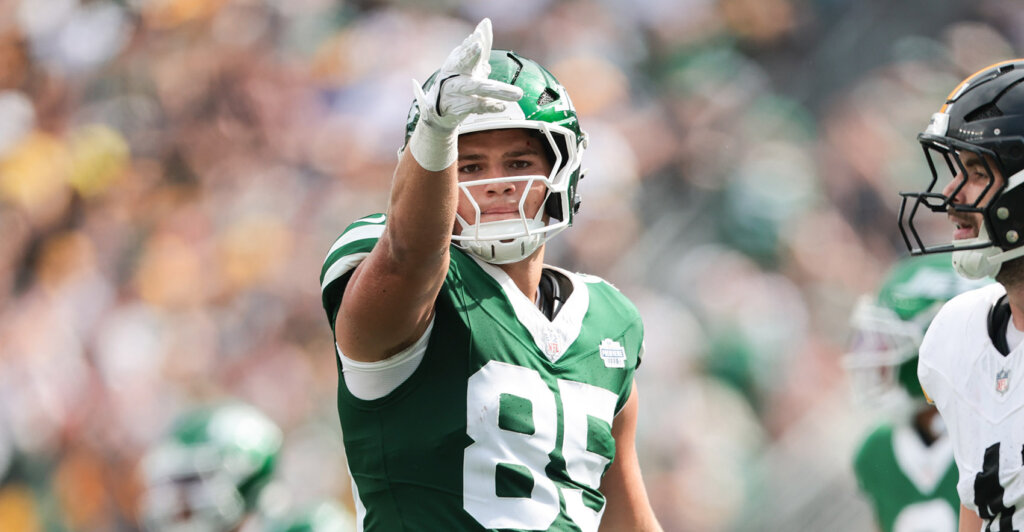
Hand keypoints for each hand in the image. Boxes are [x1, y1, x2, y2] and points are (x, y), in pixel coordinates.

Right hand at [412, 18, 522, 132]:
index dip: (471, 43)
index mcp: (456, 61)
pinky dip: (491, 106)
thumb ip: (480, 46)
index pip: (465, 49)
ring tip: (518, 94)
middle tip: (478, 46)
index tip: (478, 33)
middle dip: (469, 53)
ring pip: (477, 87)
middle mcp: (453, 74)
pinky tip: (502, 107)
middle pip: (463, 63)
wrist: (439, 110)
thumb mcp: (469, 63)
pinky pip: (478, 105)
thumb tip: (486, 22)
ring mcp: (454, 92)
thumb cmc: (458, 81)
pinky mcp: (458, 107)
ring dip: (499, 90)